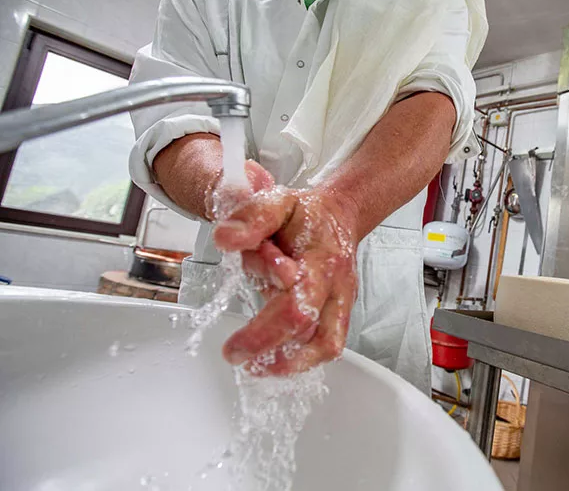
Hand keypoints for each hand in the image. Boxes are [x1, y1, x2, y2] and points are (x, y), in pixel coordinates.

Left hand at [211, 175, 359, 375]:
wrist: (339, 215)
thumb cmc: (306, 214)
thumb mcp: (277, 201)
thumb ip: (252, 217)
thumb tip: (226, 239)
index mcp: (321, 260)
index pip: (297, 302)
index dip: (266, 326)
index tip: (233, 344)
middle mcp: (337, 286)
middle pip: (313, 332)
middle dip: (271, 349)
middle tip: (237, 358)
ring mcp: (342, 302)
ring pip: (326, 345)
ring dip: (292, 363)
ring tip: (257, 367)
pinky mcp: (340, 314)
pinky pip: (327, 345)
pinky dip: (302, 359)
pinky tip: (275, 360)